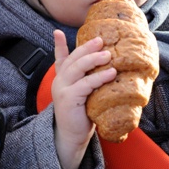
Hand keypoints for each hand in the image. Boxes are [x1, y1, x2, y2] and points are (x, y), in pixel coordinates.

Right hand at [51, 30, 116, 168]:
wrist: (72, 136)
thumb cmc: (81, 114)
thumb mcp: (83, 93)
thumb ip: (88, 80)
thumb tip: (106, 66)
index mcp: (62, 78)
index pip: (60, 58)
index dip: (59, 44)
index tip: (58, 32)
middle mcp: (59, 81)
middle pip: (72, 59)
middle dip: (86, 48)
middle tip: (101, 40)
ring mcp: (62, 89)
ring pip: (77, 68)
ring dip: (93, 59)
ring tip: (108, 55)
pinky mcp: (68, 98)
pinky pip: (85, 84)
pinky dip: (99, 77)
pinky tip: (110, 73)